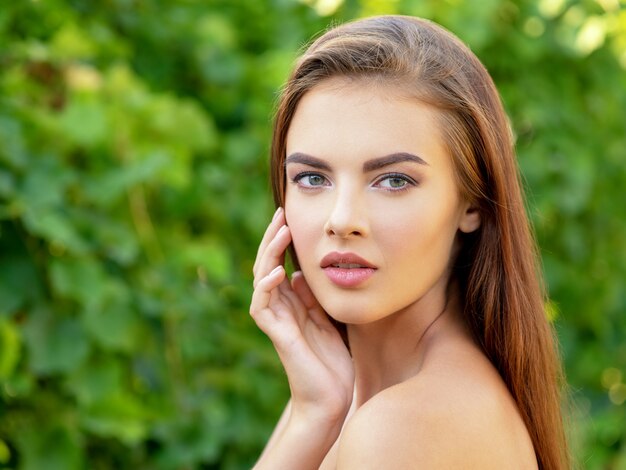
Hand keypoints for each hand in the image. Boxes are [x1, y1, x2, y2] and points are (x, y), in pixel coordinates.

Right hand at [250, 208, 353, 425]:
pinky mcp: (277, 335)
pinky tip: (276, 272)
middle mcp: (281, 307)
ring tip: (280, 232)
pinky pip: (262, 307)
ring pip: (261, 279)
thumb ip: (313, 298)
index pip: (281, 263)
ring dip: (269, 255)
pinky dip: (266, 288)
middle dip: (273, 238)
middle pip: (267, 264)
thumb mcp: (327, 319)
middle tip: (281, 212)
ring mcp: (276, 320)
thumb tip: (301, 273)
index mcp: (293, 302)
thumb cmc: (333, 362)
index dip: (283, 240)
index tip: (291, 217)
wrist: (331, 398)